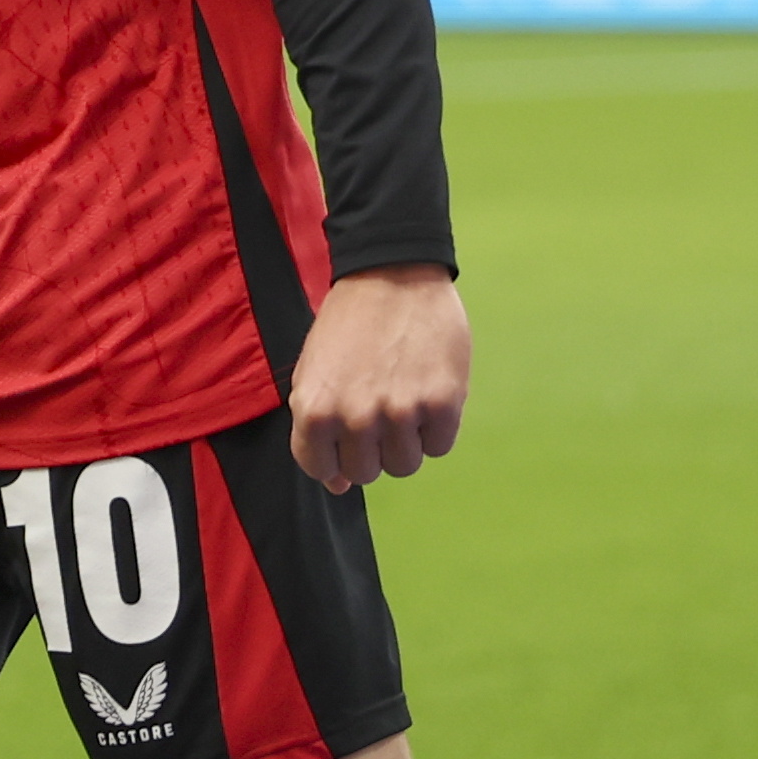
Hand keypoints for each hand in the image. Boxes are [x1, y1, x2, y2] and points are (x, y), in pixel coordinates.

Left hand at [288, 264, 469, 495]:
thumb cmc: (349, 324)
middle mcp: (355, 417)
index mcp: (314, 409)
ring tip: (401, 396)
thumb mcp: (316, 372)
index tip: (344, 436)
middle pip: (366, 473)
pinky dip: (435, 428)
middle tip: (376, 408)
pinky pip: (439, 447)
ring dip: (405, 440)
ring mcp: (400, 412)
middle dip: (371, 448)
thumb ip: (320, 429)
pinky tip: (426, 390)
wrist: (393, 273)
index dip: (334, 457)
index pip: (320, 469)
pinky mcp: (443, 404)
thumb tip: (337, 485)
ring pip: (405, 465)